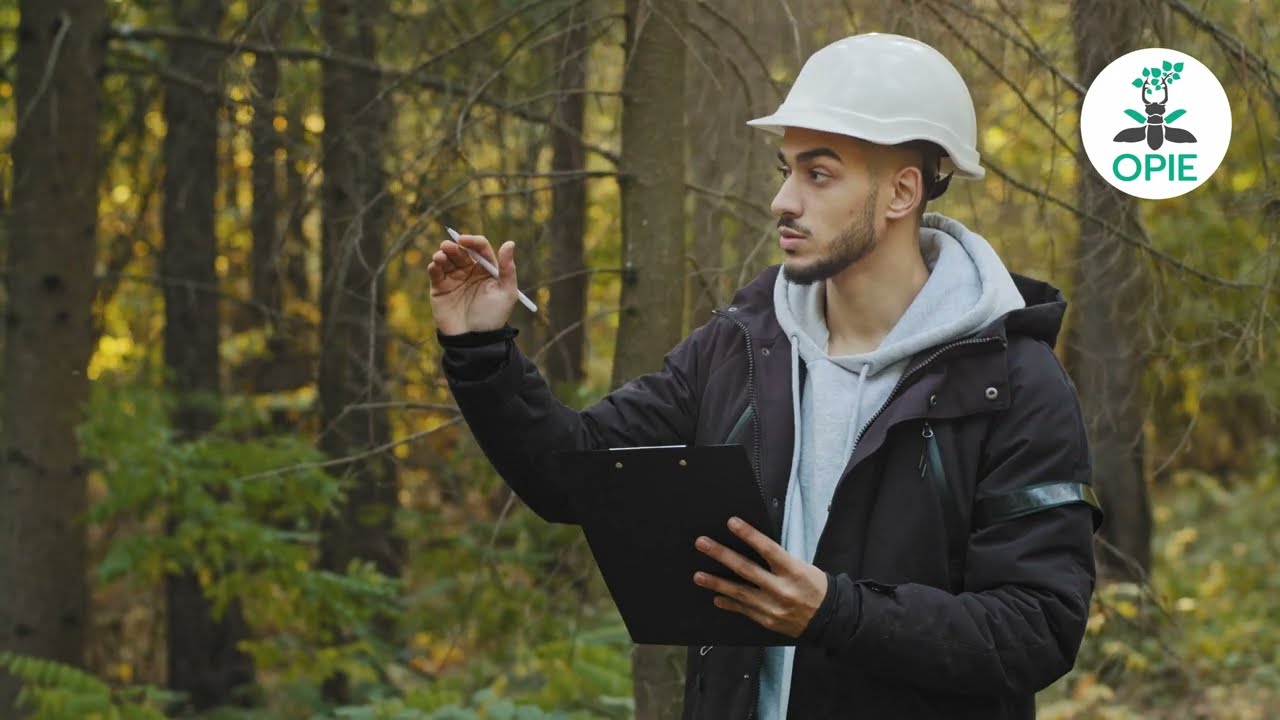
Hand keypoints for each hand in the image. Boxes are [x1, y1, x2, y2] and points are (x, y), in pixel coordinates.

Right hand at [427, 233, 518, 334]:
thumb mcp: (506, 293)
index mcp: (487, 269)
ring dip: (442, 254)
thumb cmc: (493, 317)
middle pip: (461, 251)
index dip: (472, 241)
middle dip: (454, 246)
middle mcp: (469, 270)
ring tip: (440, 256)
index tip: (465, 241)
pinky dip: (434, 266)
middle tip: (448, 247)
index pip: (479, 248)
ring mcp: (453, 278)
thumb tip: (510, 243)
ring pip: (446, 259)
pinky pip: (435, 273)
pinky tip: (435, 265)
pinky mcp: (439, 288)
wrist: (474, 340)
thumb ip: (507, 268)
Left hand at [693, 517, 827, 637]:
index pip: (768, 549)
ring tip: (698, 575)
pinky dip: (729, 603)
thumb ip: (778, 561)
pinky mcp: (768, 621)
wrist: (829, 619)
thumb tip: (751, 547)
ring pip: (740, 592)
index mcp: (794, 571)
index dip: (749, 535)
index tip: (731, 522)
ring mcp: (773, 607)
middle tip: (702, 544)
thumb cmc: (814, 587)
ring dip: (716, 583)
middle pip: (747, 569)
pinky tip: (715, 597)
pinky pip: (744, 610)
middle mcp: (782, 589)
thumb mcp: (802, 567)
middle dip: (722, 555)